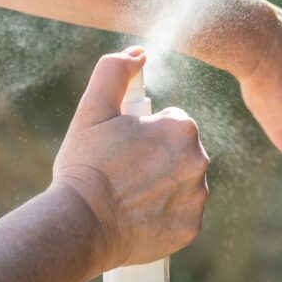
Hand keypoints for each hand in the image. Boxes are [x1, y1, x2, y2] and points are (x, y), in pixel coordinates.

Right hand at [53, 47, 209, 272]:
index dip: (145, 133)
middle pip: (181, 153)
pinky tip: (140, 216)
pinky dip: (165, 216)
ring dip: (164, 186)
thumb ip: (115, 70)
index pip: (171, 123)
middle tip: (123, 172)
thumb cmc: (86, 164)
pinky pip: (182, 215)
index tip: (123, 147)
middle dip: (157, 158)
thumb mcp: (93, 108)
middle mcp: (199, 161)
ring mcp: (197, 198)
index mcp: (182, 128)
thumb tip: (138, 53)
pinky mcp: (190, 228)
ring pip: (184, 184)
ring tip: (129, 195)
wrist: (81, 223)